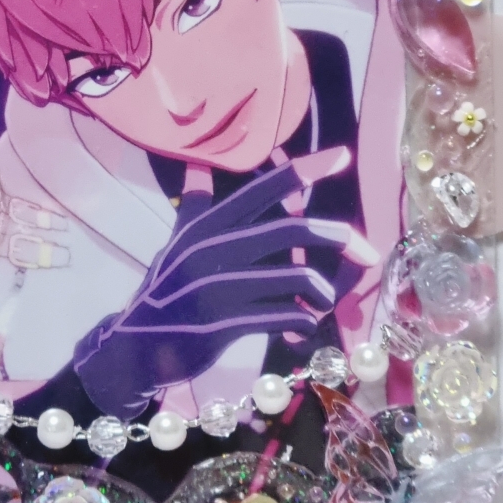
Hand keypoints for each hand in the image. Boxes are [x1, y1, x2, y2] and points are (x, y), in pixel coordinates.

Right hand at [74, 147, 377, 419]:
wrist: (135, 346)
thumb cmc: (165, 290)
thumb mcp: (176, 242)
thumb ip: (195, 204)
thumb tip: (197, 166)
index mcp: (207, 224)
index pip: (264, 188)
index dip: (306, 170)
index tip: (343, 155)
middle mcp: (212, 248)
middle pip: (291, 231)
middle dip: (338, 238)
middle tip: (367, 253)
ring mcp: (217, 287)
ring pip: (295, 279)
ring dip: (321, 293)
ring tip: (320, 303)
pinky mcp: (223, 325)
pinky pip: (284, 317)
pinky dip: (303, 322)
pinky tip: (299, 327)